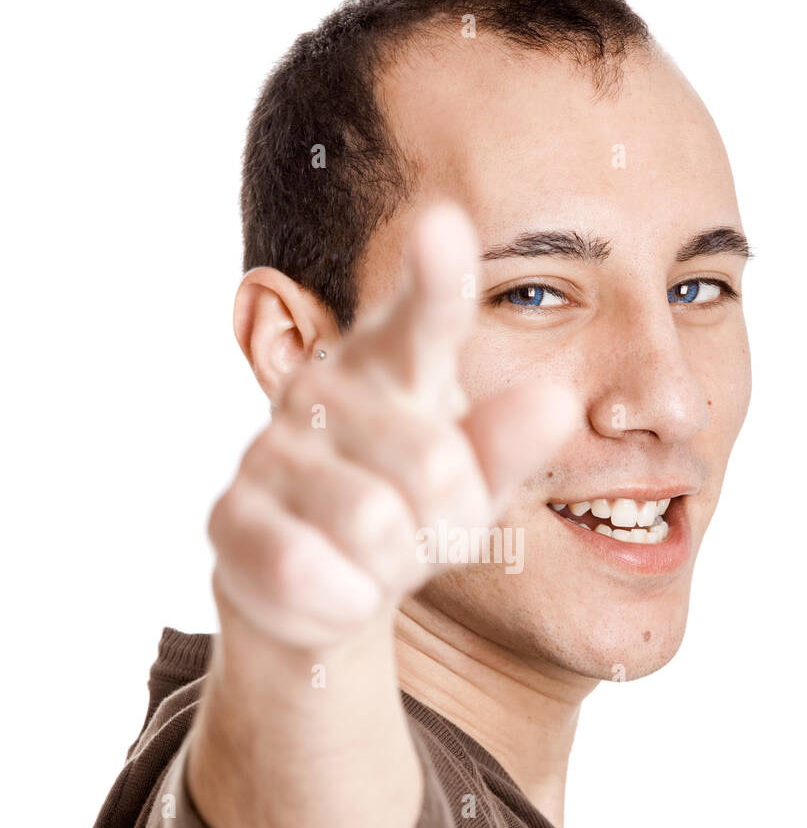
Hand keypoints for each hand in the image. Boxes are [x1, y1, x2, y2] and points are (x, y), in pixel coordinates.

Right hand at [209, 202, 578, 649]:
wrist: (322, 587)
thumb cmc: (410, 513)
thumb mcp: (475, 483)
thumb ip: (508, 444)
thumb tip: (555, 404)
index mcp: (390, 364)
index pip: (422, 318)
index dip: (437, 279)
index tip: (448, 226)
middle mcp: (322, 389)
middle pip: (436, 466)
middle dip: (449, 523)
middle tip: (426, 530)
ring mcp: (267, 449)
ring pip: (374, 526)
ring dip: (392, 566)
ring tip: (375, 555)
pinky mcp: (229, 517)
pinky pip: (310, 571)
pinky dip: (342, 601)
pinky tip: (333, 587)